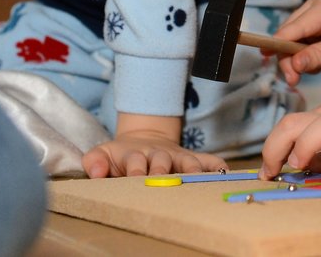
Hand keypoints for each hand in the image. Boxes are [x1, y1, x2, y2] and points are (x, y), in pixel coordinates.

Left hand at [81, 113, 226, 177]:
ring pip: (187, 161)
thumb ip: (95, 161)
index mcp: (136, 154)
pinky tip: (226, 173)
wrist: (142, 139)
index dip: (136, 169)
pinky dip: (217, 166)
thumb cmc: (120, 156)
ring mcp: (176, 156)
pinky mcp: (191, 158)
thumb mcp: (103, 154)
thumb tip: (94, 173)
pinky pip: (208, 160)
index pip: (136, 161)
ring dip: (192, 169)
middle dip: (164, 171)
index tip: (136, 179)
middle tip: (165, 181)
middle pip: (162, 161)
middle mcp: (158, 154)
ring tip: (198, 179)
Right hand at [273, 0, 320, 85]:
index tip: (266, 62)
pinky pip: (300, 46)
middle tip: (295, 81)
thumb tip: (294, 64)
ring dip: (300, 61)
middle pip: (287, 37)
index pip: (290, 29)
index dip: (277, 46)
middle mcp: (313, 9)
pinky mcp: (315, 29)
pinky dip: (307, 58)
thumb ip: (318, 56)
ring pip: (291, 43)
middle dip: (290, 60)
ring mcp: (313, 19)